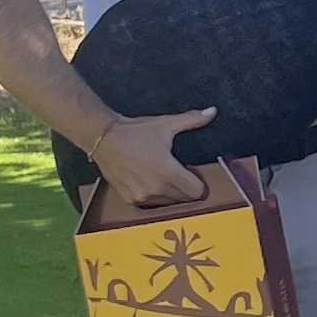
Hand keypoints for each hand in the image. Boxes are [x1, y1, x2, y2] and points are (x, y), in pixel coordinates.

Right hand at [91, 107, 215, 206]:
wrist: (103, 138)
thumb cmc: (135, 131)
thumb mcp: (166, 124)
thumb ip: (192, 120)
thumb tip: (212, 111)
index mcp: (169, 172)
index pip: (197, 192)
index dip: (200, 185)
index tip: (195, 176)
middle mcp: (157, 188)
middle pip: (184, 199)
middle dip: (187, 189)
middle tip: (180, 175)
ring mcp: (142, 196)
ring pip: (168, 203)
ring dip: (171, 194)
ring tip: (164, 177)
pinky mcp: (131, 199)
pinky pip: (151, 204)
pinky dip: (155, 197)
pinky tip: (150, 182)